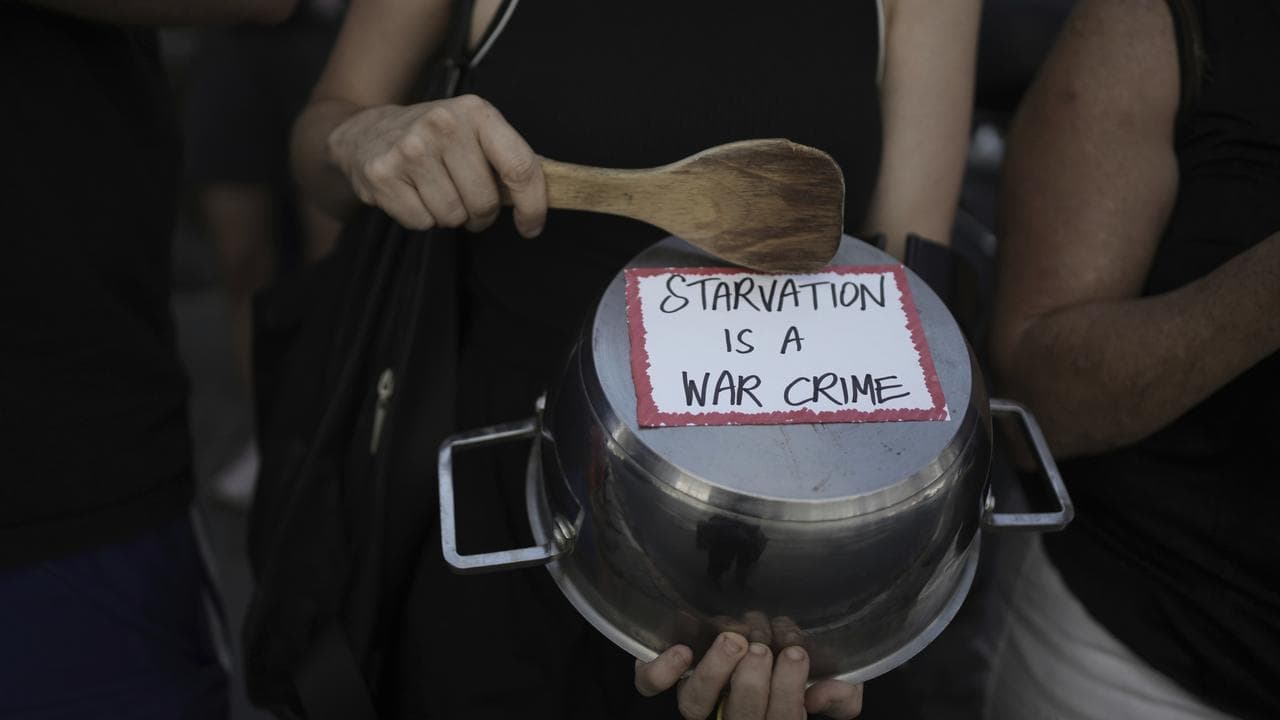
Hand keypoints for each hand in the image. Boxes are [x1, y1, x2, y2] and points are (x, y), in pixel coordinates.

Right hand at [326, 94, 545, 236]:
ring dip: (450, 216)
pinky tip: (412, 193)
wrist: (365, 131)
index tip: (531, 226)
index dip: (533, 205)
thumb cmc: (435, 139)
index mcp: (476, 113)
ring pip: (453, 217)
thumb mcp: (475, 132)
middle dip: (481, 214)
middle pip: (484, 202)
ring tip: (436, 191)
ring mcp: (410, 149)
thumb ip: (510, 159)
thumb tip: (555, 193)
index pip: (520, 168)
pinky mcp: (383, 174)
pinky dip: (421, 218)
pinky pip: (422, 223)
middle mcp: (443, 125)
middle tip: (468, 200)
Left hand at [634, 631, 862, 719]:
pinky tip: (682, 651)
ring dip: (714, 674)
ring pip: (693, 706)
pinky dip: (662, 671)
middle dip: (752, 683)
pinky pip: (650, 684)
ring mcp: (696, 693)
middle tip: (761, 648)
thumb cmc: (792, 650)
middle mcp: (731, 710)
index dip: (787, 693)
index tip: (795, 654)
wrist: (752, 619)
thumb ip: (840, 692)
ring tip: (732, 642)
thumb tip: (826, 692)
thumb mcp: (828, 670)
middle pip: (738, 718)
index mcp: (771, 715)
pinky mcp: (664, 671)